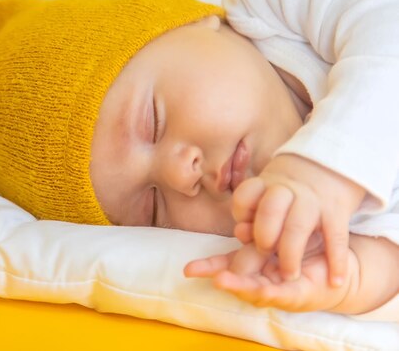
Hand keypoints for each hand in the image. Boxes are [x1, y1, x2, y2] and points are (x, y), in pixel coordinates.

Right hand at [184, 234, 356, 311]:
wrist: (336, 264)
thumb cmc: (302, 247)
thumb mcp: (274, 236)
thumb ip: (255, 232)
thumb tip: (240, 228)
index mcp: (252, 266)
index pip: (225, 266)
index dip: (209, 267)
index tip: (189, 270)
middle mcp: (260, 281)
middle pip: (238, 278)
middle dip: (224, 276)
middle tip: (205, 274)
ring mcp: (276, 290)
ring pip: (254, 289)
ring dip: (239, 287)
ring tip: (221, 282)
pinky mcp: (297, 296)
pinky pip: (282, 294)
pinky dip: (271, 292)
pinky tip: (263, 291)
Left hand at [232, 154, 364, 285]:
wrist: (328, 167)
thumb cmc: (286, 192)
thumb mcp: (266, 191)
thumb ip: (251, 213)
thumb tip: (241, 233)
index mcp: (265, 184)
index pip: (245, 196)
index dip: (242, 214)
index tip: (243, 228)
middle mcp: (287, 190)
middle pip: (269, 211)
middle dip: (263, 237)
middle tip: (265, 254)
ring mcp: (313, 200)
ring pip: (298, 227)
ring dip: (291, 253)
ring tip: (290, 276)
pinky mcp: (336, 210)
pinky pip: (336, 237)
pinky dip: (337, 260)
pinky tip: (335, 281)